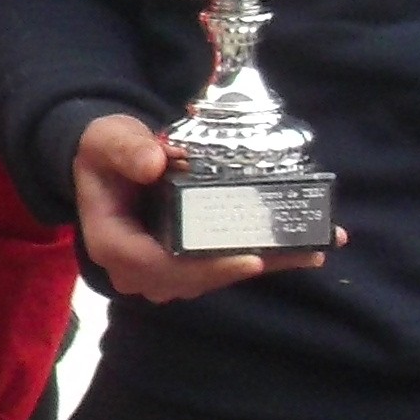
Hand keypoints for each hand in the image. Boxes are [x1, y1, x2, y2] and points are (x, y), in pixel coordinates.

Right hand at [70, 112, 330, 302]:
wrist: (107, 163)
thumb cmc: (105, 152)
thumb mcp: (107, 140)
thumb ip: (126, 149)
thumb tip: (155, 162)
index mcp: (112, 243)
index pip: (157, 267)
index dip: (203, 268)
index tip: (248, 259)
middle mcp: (138, 267)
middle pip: (195, 279)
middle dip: (247, 266)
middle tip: (299, 251)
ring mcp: (163, 269)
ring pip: (214, 276)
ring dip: (265, 263)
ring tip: (314, 249)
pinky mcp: (185, 263)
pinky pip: (222, 265)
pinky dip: (263, 257)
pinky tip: (307, 250)